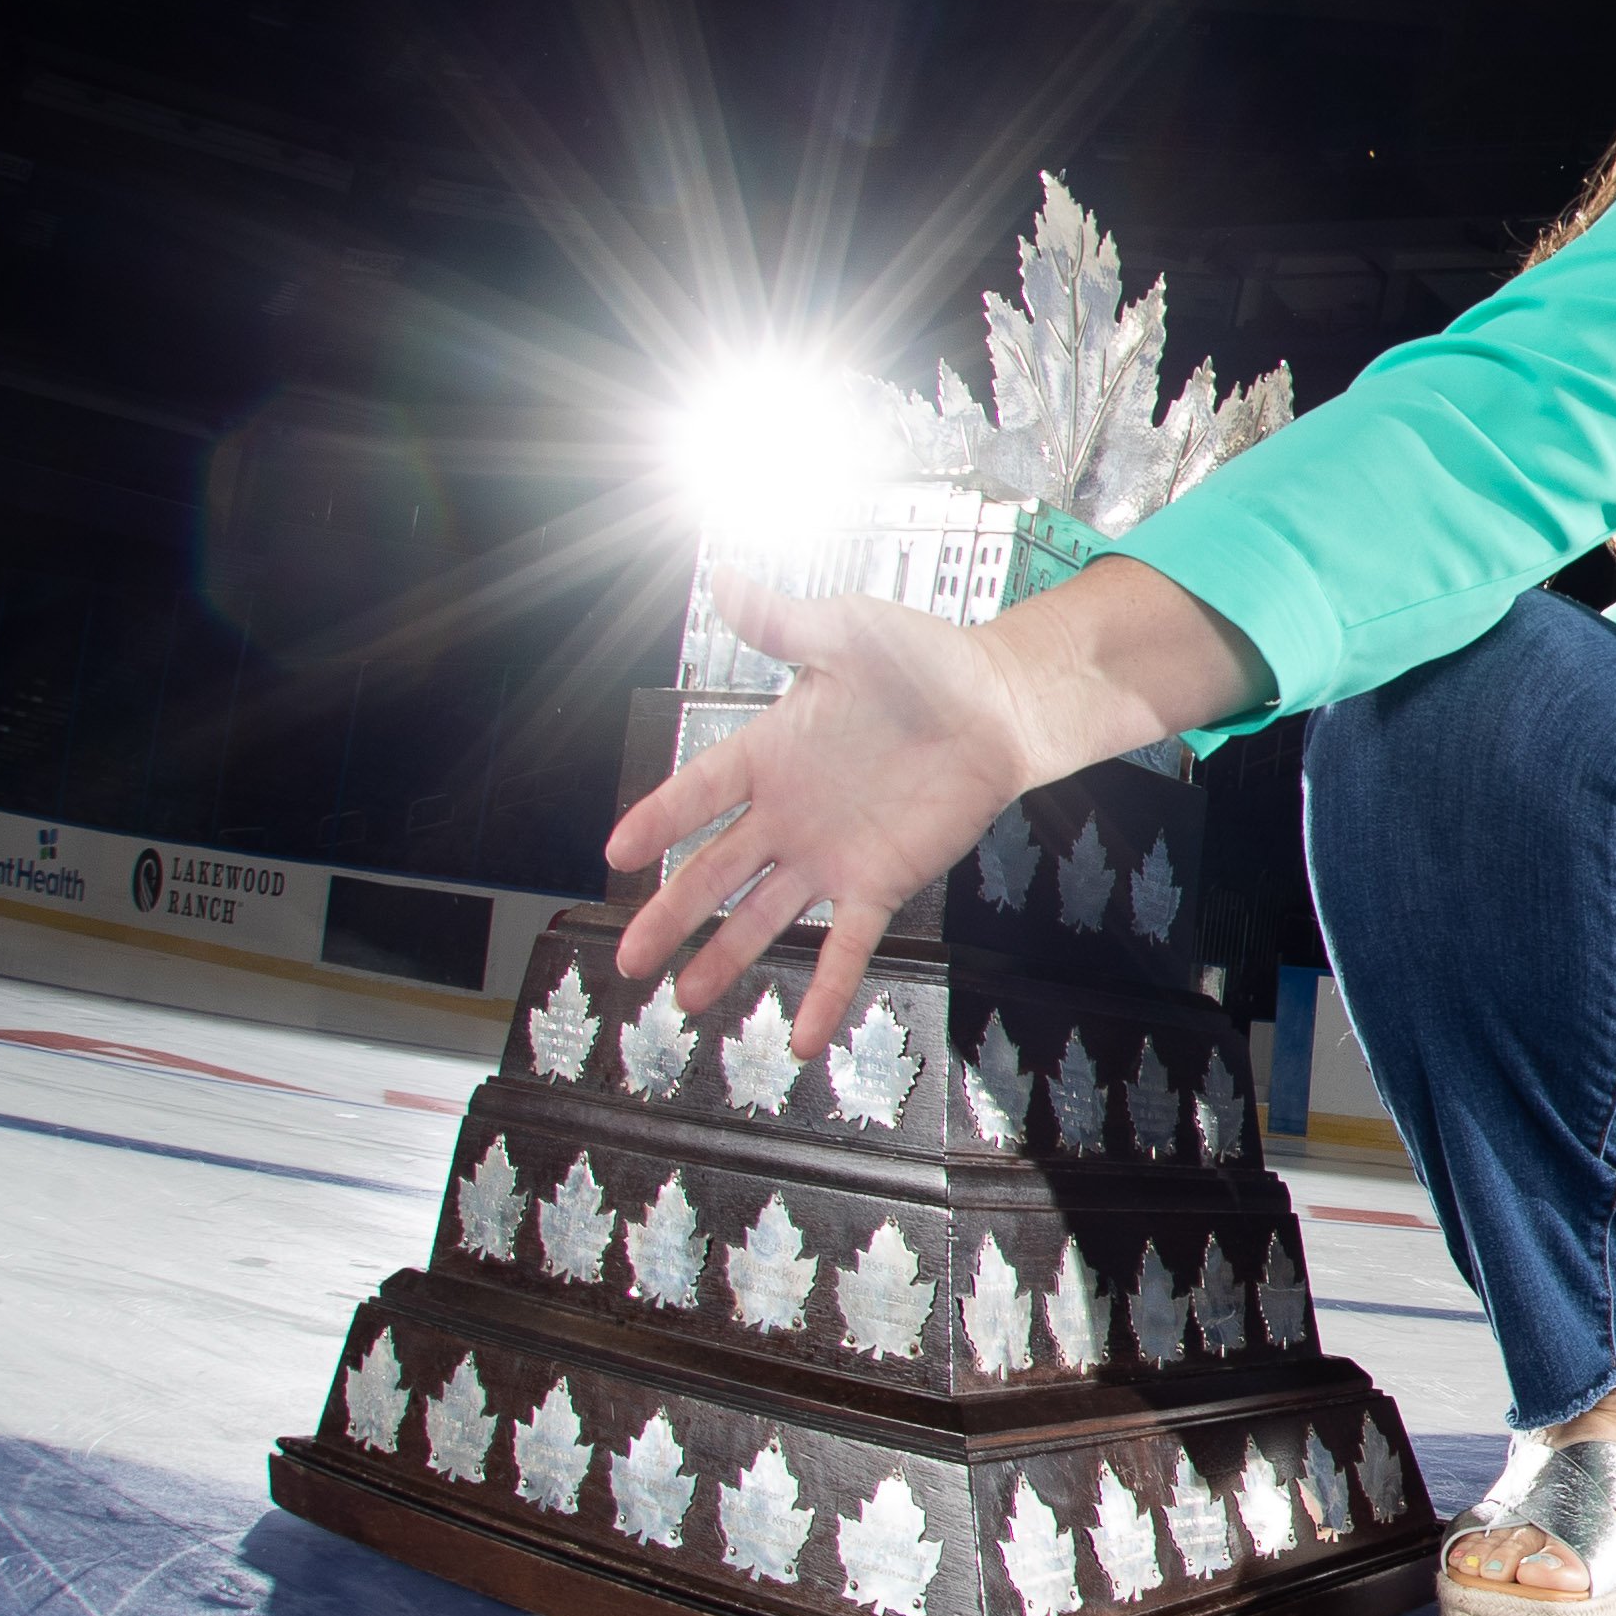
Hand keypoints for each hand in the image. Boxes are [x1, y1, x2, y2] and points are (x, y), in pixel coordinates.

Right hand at [606, 572, 1042, 1058]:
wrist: (1000, 704)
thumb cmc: (924, 662)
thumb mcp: (847, 633)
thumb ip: (782, 620)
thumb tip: (724, 576)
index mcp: (769, 751)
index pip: (697, 792)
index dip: (657, 821)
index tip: (616, 853)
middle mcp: (788, 812)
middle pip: (713, 872)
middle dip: (667, 915)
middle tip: (623, 958)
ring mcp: (830, 853)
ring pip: (763, 917)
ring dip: (725, 959)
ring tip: (685, 1003)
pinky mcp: (880, 882)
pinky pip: (846, 946)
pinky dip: (825, 990)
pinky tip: (803, 1039)